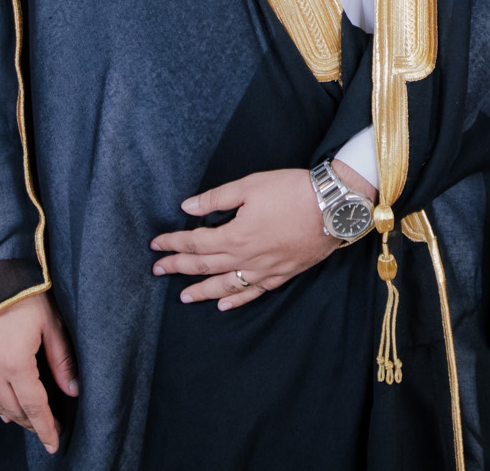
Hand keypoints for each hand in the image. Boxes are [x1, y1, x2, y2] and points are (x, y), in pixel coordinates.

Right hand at [0, 293, 78, 453]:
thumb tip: (73, 390)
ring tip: (33, 425)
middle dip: (33, 425)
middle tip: (49, 434)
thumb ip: (62, 360)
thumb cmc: (25, 295)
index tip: (54, 442)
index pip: (34, 406)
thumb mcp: (51, 324)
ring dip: (17, 417)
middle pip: (16, 409)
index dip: (45, 426)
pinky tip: (8, 412)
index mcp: (16, 363)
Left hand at [150, 162, 373, 309]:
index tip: (156, 245)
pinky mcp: (282, 274)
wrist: (333, 207)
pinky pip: (254, 292)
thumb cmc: (292, 191)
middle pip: (204, 266)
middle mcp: (245, 258)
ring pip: (226, 285)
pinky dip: (236, 300)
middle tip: (158, 271)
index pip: (194, 242)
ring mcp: (264, 270)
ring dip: (201, 291)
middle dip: (178, 267)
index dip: (173, 243)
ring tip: (184, 296)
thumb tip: (187, 207)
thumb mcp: (250, 185)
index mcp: (234, 235)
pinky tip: (224, 304)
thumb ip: (216, 199)